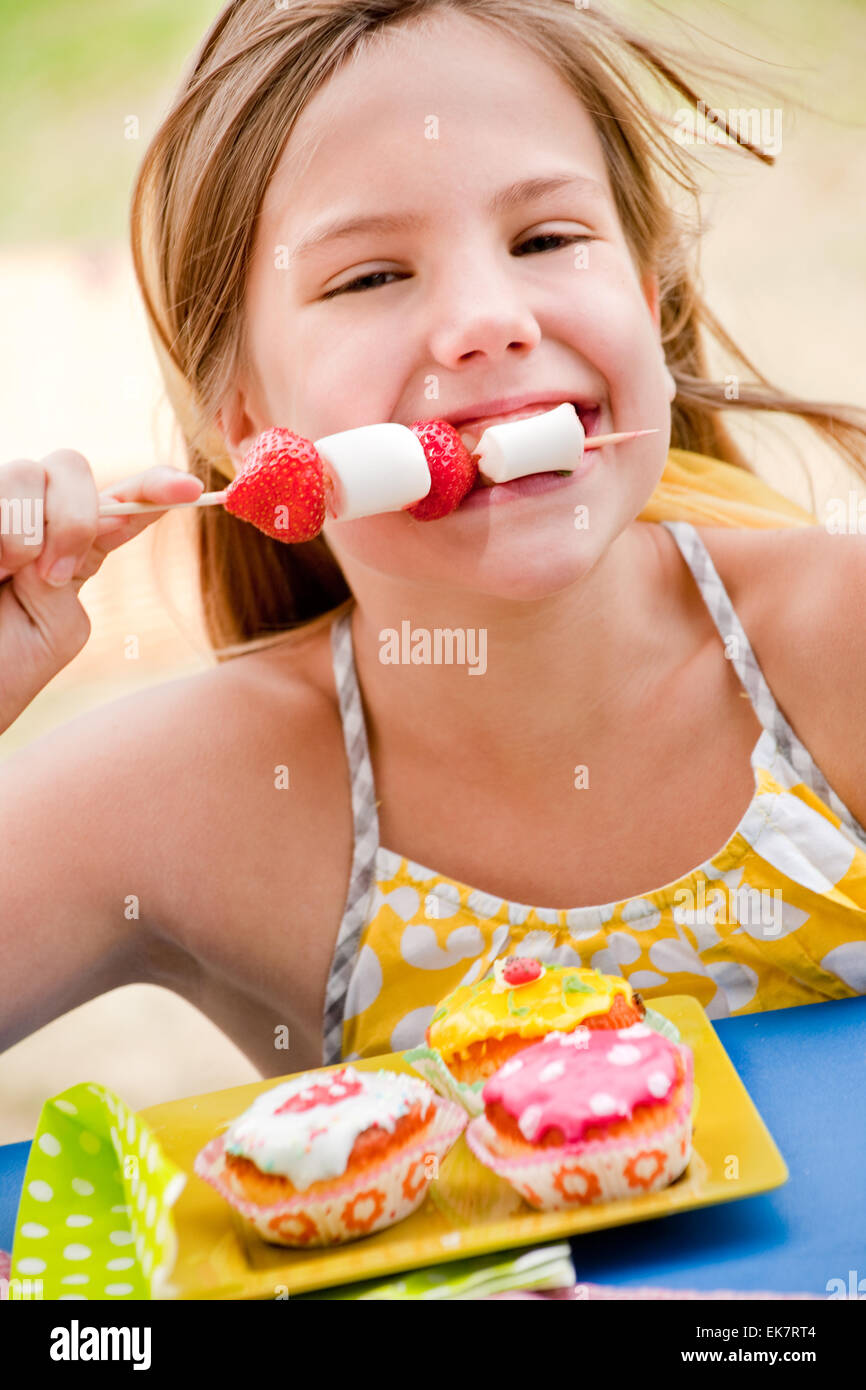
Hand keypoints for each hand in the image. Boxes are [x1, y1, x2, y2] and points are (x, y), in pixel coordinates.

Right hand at [0, 449, 202, 733]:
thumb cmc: (5, 670)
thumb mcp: (58, 628)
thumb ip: (76, 568)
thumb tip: (94, 520)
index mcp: (74, 548)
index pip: (125, 501)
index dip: (157, 486)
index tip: (190, 488)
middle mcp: (37, 519)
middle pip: (71, 466)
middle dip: (74, 515)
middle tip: (52, 574)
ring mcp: (1, 512)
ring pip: (28, 471)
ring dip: (24, 530)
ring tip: (0, 576)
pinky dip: (0, 532)